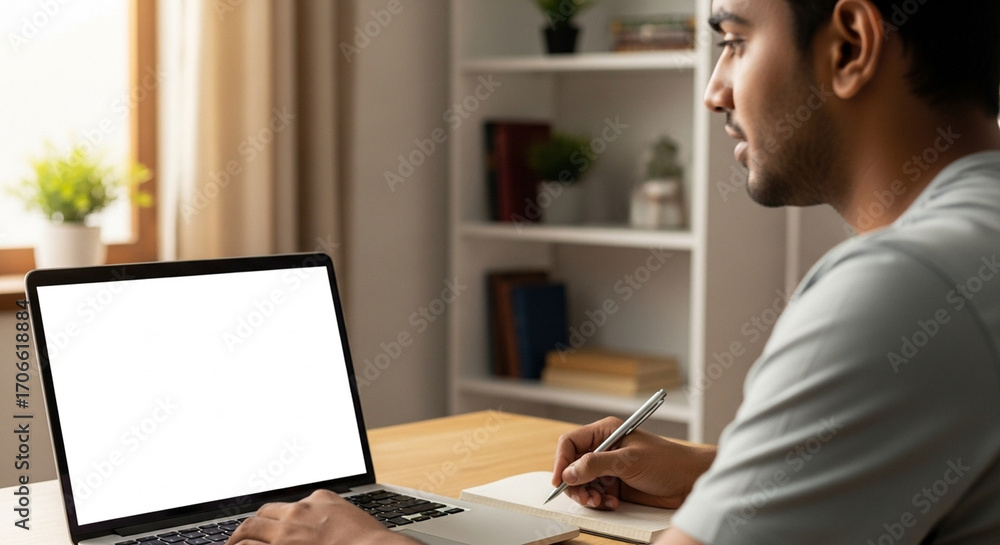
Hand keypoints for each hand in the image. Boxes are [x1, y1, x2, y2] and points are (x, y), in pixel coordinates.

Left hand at [226, 490, 417, 544]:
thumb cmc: (370, 542)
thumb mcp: (350, 519)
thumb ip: (332, 517)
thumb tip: (326, 529)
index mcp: (320, 499)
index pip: (288, 505)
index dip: (276, 518)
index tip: (272, 525)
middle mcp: (300, 510)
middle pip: (264, 513)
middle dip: (251, 525)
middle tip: (242, 536)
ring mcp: (289, 531)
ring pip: (250, 528)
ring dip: (239, 538)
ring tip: (233, 544)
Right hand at [552, 417, 715, 510]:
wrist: (690, 481)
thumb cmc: (667, 462)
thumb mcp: (629, 460)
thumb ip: (596, 464)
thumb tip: (569, 473)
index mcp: (605, 432)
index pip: (571, 443)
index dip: (562, 461)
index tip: (560, 481)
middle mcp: (604, 448)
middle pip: (572, 466)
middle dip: (575, 483)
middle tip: (585, 497)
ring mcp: (609, 468)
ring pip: (582, 483)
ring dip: (587, 495)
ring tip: (600, 501)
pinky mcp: (616, 484)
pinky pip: (595, 494)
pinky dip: (599, 501)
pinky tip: (612, 503)